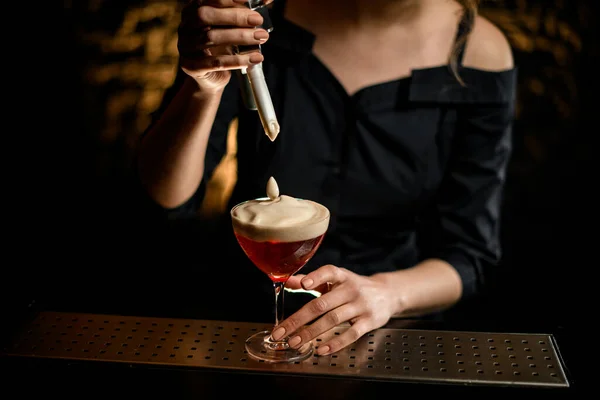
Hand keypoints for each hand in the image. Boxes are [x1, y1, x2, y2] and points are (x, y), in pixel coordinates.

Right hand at [178, 0, 268, 90]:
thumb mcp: (231, 29)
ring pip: (211, 38)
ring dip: (240, 36)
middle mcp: (185, 27)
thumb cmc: (222, 48)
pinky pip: (216, 62)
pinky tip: (256, 57)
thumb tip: (267, 0)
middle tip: (257, 19)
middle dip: (234, 16)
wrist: (211, 78)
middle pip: (205, 15)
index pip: (209, 0)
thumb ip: (243, 16)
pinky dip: (238, 60)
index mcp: (192, 11)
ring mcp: (186, 47)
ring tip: (261, 37)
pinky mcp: (192, 67)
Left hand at [272, 265, 396, 355]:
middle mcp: (351, 289)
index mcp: (342, 276)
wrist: (387, 293)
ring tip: (294, 342)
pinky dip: (335, 343)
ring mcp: (361, 306)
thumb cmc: (355, 287)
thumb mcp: (336, 280)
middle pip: (322, 304)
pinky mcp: (369, 321)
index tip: (303, 285)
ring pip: (333, 320)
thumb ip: (312, 281)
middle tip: (281, 331)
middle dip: (299, 319)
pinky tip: (321, 349)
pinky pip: (351, 334)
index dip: (316, 277)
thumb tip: (287, 281)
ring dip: (311, 332)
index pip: (329, 273)